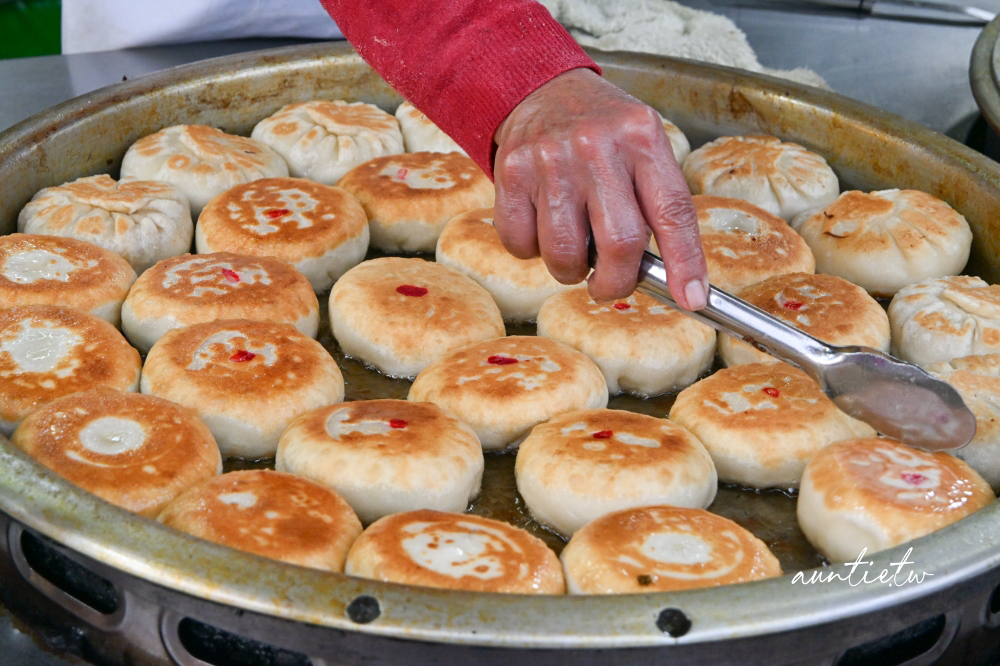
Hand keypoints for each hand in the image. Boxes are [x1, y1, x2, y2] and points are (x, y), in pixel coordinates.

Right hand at [492, 68, 707, 308]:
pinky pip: (521, 244)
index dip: (685, 263)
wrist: (540, 89)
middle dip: (616, 281)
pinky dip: (531, 251)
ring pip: (564, 254)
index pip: (673, 212)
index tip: (691, 298)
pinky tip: (541, 226)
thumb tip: (672, 279)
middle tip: (610, 283)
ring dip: (570, 270)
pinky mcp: (512, 171)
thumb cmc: (601, 130)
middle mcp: (597, 145)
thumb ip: (656, 202)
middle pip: (619, 243)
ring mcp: (551, 159)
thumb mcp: (642, 145)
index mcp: (642, 137)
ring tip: (573, 248)